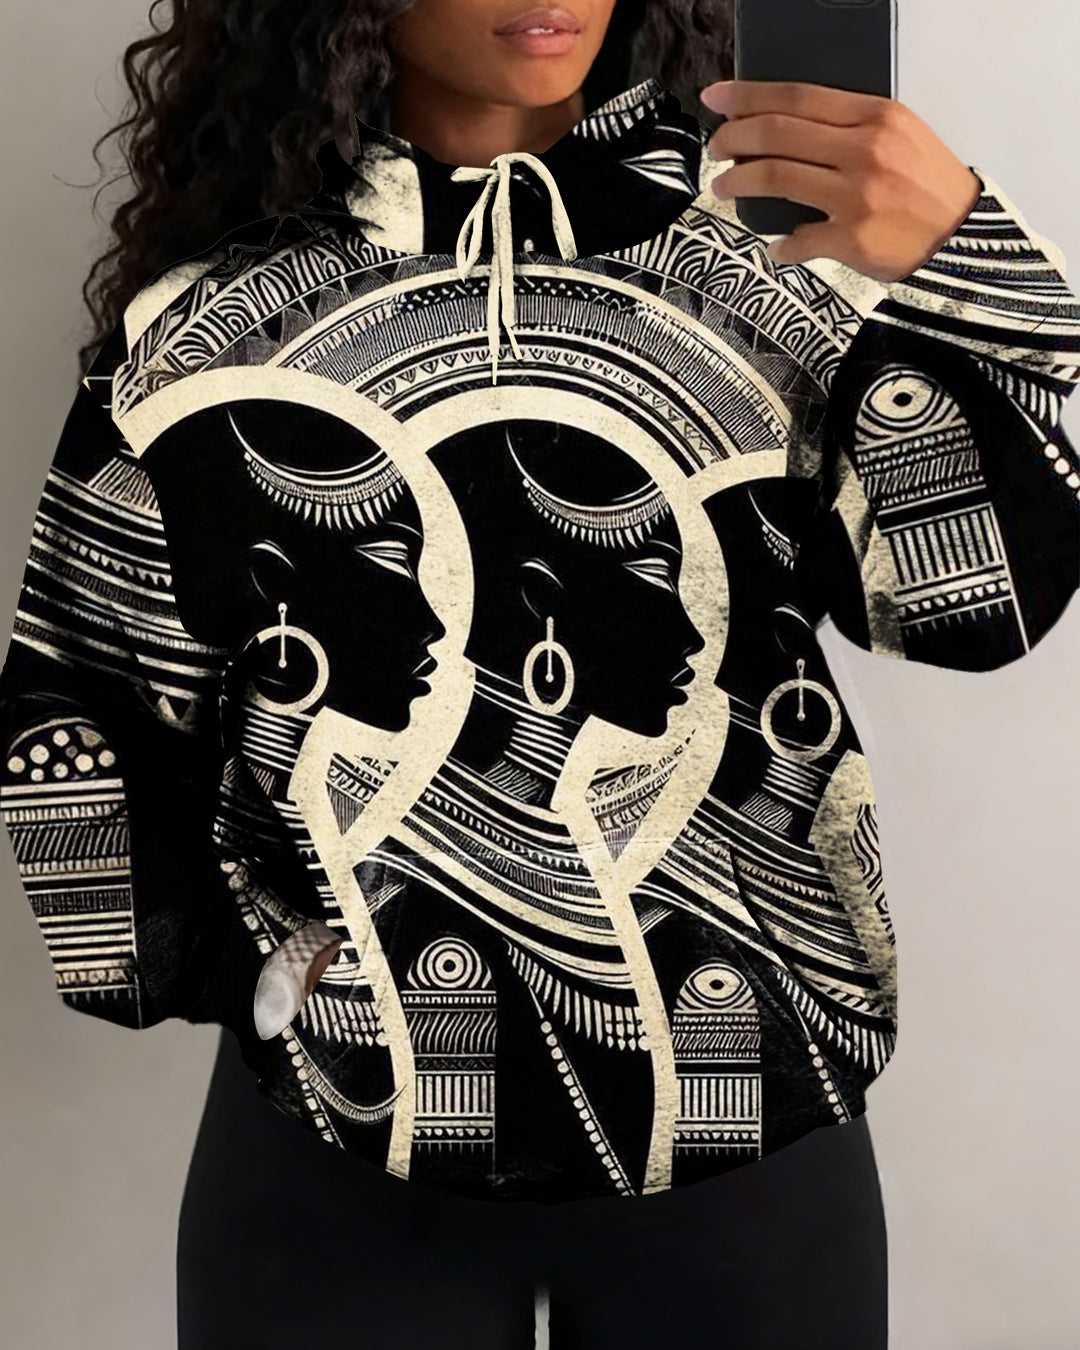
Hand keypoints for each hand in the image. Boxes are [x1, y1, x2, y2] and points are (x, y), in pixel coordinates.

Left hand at [699, 79, 982, 282]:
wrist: (960, 237)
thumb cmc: (926, 186)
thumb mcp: (899, 135)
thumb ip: (849, 126)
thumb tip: (785, 129)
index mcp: (875, 116)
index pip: (797, 96)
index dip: (748, 96)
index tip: (717, 98)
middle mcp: (864, 150)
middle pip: (777, 133)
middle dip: (733, 138)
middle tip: (716, 148)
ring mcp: (856, 196)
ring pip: (775, 177)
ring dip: (738, 181)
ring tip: (724, 186)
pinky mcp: (852, 238)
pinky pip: (798, 240)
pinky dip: (781, 245)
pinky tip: (777, 246)